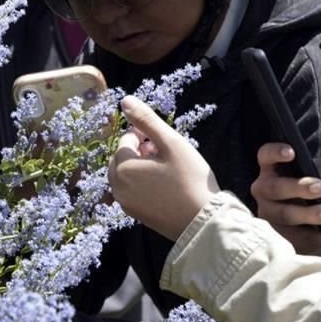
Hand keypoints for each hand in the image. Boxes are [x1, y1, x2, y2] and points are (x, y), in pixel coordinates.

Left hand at [108, 96, 219, 240]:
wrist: (203, 222)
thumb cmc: (190, 178)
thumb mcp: (171, 143)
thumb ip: (146, 120)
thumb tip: (124, 100)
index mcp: (121, 168)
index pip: (126, 140)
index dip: (146, 135)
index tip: (166, 141)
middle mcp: (117, 188)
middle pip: (123, 158)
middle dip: (141, 151)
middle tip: (166, 153)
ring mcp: (125, 204)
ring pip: (128, 175)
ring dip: (143, 166)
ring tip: (168, 168)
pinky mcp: (136, 216)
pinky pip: (134, 191)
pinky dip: (145, 183)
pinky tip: (167, 185)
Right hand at [251, 143, 320, 256]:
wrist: (310, 219)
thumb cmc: (311, 186)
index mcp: (270, 171)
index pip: (266, 156)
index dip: (276, 152)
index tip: (292, 152)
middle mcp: (265, 194)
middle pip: (276, 189)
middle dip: (298, 188)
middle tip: (320, 188)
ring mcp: (272, 219)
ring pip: (287, 217)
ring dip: (310, 215)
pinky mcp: (287, 240)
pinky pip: (308, 241)